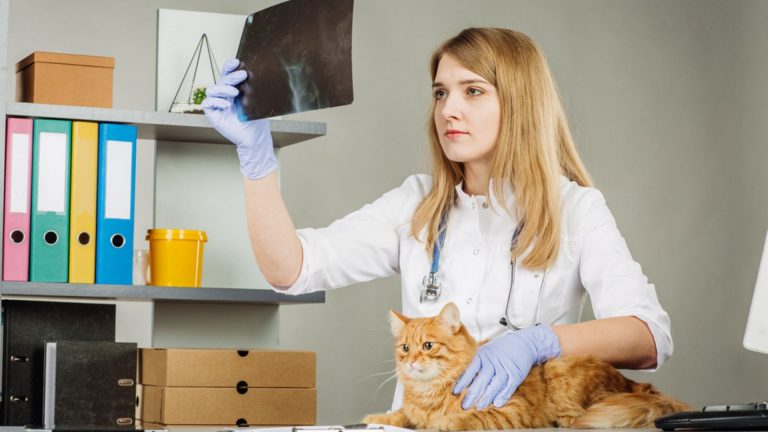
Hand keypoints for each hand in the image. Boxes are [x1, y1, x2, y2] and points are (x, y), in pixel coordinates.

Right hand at [202, 58, 276, 178]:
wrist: (254, 137)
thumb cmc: (256, 120)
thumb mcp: (256, 101)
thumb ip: (251, 88)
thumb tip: (254, 72)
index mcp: (234, 89)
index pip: (228, 74)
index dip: (229, 67)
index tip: (237, 62)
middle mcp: (224, 95)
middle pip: (221, 80)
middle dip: (231, 76)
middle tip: (243, 75)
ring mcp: (217, 104)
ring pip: (212, 89)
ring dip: (223, 88)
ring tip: (235, 93)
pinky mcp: (213, 114)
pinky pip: (207, 103)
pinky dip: (216, 102)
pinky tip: (226, 105)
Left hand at [453, 325, 560, 409]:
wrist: (524, 342)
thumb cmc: (500, 349)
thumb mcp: (486, 352)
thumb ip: (475, 365)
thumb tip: (461, 380)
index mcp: (483, 355)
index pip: (470, 371)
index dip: (462, 383)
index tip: (455, 393)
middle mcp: (493, 362)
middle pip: (481, 380)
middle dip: (472, 394)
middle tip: (464, 406)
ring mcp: (505, 368)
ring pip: (494, 385)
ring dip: (486, 397)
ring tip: (479, 407)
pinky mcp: (516, 374)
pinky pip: (508, 387)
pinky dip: (503, 396)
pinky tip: (497, 403)